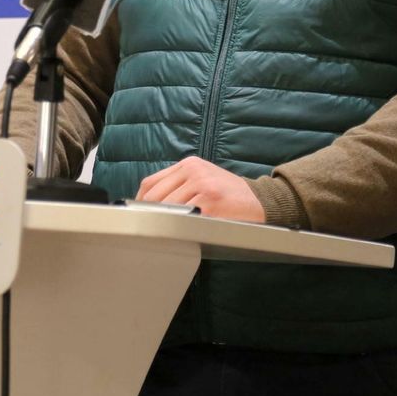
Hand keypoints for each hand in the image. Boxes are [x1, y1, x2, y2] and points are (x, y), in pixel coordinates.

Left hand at [136, 156, 265, 221]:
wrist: (259, 200)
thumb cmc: (229, 193)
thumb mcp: (202, 179)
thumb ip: (178, 185)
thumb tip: (148, 204)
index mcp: (189, 164)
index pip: (151, 182)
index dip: (139, 201)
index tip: (137, 215)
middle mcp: (194, 171)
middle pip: (156, 196)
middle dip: (149, 214)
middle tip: (148, 228)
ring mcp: (202, 185)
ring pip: (168, 207)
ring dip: (164, 222)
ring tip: (165, 231)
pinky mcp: (210, 202)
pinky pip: (185, 217)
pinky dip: (180, 226)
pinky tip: (182, 230)